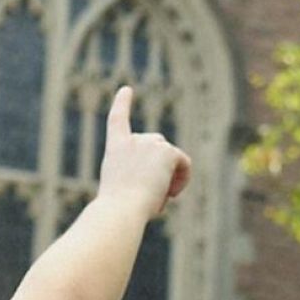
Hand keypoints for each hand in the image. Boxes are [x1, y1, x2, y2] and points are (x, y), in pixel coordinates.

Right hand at [97, 85, 190, 218]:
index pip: (118, 120)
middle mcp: (131, 140)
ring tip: (159, 195)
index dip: (122, 104)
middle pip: (158, 146)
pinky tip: (171, 192)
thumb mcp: (123, 191)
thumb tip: (161, 188)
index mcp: (115, 148)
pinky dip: (182, 179)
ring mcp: (149, 143)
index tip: (126, 90)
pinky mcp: (166, 151)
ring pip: (171, 157)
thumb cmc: (119, 208)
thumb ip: (139, 180)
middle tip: (154, 193)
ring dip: (170, 177)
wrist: (121, 208)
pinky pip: (184, 163)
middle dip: (161, 167)